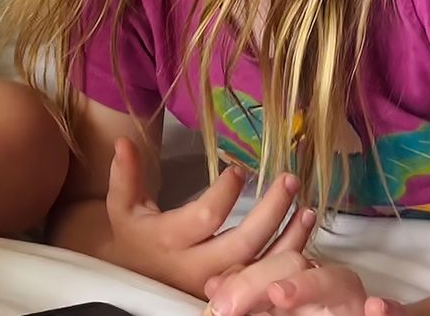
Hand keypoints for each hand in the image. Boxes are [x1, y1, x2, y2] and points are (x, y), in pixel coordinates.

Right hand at [105, 137, 314, 297]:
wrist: (137, 275)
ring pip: (262, 265)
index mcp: (169, 240)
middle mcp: (196, 266)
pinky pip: (268, 278)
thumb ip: (125, 174)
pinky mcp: (233, 290)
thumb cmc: (134, 233)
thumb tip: (125, 140)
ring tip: (306, 207)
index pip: (205, 217)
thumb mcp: (123, 204)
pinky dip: (289, 257)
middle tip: (289, 179)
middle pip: (243, 243)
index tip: (239, 169)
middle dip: (271, 210)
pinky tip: (303, 233)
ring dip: (290, 236)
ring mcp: (218, 283)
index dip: (225, 192)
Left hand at [203, 251, 406, 314]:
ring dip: (305, 286)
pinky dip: (386, 308)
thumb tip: (211, 288)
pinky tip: (377, 307)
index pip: (263, 265)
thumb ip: (246, 296)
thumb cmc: (312, 311)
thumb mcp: (274, 307)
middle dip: (256, 280)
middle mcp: (323, 280)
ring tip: (278, 294)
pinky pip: (390, 308)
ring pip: (333, 279)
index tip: (215, 303)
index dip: (237, 280)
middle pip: (290, 264)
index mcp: (295, 276)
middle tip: (226, 307)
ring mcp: (352, 297)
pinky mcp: (380, 313)